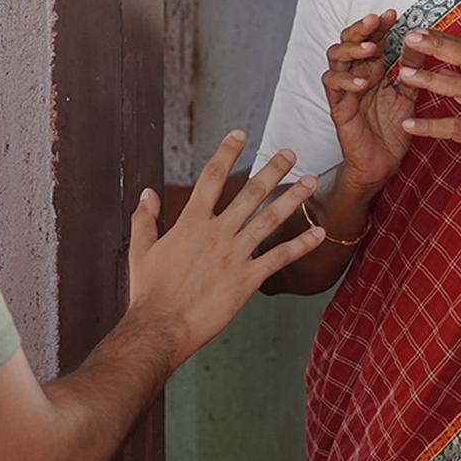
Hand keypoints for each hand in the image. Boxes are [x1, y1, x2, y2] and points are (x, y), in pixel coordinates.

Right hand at [127, 131, 323, 367]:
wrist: (162, 327)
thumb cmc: (149, 290)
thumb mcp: (141, 249)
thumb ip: (145, 218)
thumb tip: (148, 192)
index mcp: (191, 221)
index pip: (212, 176)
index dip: (227, 151)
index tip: (240, 133)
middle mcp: (217, 232)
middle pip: (250, 192)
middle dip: (273, 169)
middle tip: (291, 152)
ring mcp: (234, 255)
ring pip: (269, 219)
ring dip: (292, 198)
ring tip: (310, 180)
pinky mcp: (247, 280)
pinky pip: (279, 258)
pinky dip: (301, 245)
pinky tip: (319, 233)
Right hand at [322, 11, 418, 194]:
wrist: (381, 165)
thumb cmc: (393, 130)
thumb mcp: (408, 95)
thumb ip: (412, 70)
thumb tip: (421, 41)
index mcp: (372, 69)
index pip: (371, 39)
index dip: (380, 25)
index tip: (394, 13)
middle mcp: (355, 74)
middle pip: (347, 41)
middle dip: (361, 29)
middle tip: (375, 20)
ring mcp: (344, 89)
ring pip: (335, 57)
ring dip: (352, 50)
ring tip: (371, 49)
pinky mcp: (337, 106)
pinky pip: (333, 86)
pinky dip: (346, 80)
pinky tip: (363, 82)